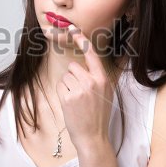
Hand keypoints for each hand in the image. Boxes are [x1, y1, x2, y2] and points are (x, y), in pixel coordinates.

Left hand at [55, 24, 113, 147]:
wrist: (93, 136)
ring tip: (76, 100)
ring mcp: (79, 89)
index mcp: (103, 79)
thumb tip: (85, 65)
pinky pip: (60, 85)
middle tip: (80, 94)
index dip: (82, 40)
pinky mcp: (68, 97)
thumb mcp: (105, 93)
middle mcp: (92, 81)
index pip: (92, 55)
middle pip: (73, 67)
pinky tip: (70, 104)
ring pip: (65, 76)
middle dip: (73, 77)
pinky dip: (62, 93)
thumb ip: (97, 78)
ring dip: (67, 86)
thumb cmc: (98, 115)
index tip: (73, 30)